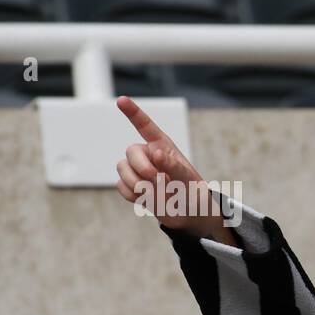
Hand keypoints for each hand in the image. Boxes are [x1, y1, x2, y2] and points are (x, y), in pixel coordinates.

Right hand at [115, 96, 232, 243]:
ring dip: (139, 185)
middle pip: (130, 152)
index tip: (121, 100)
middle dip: (143, 169)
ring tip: (158, 192)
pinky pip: (121, 187)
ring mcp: (137, 169)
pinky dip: (135, 196)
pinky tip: (149, 199)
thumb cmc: (193, 191)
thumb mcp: (189, 179)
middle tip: (160, 181)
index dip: (133, 112)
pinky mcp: (131, 185)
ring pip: (122, 169)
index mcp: (163, 146)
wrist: (189, 214)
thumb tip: (157, 154)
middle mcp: (148, 154)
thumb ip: (174, 166)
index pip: (145, 125)